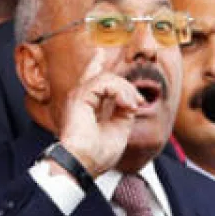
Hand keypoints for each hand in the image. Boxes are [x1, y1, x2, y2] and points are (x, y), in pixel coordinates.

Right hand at [56, 49, 144, 178]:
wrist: (84, 163)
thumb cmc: (98, 153)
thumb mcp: (119, 128)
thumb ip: (124, 110)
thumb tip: (131, 99)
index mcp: (87, 105)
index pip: (90, 79)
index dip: (95, 64)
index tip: (99, 52)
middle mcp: (80, 98)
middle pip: (103, 76)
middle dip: (125, 85)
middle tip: (136, 102)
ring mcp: (78, 96)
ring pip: (107, 78)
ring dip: (126, 91)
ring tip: (131, 107)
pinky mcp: (79, 97)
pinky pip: (104, 82)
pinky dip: (120, 92)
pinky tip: (127, 105)